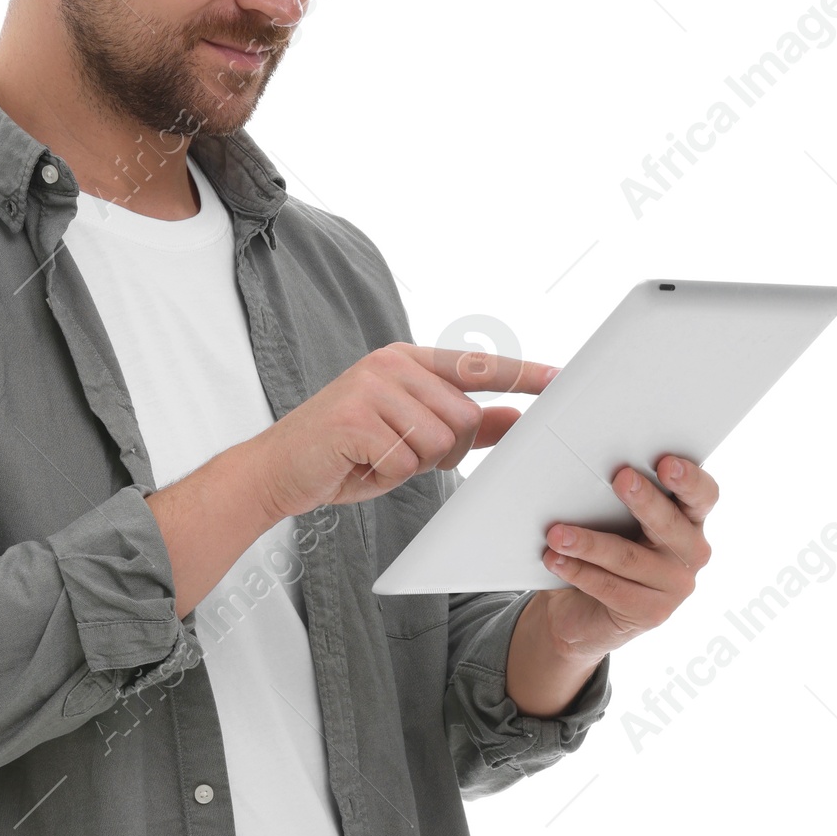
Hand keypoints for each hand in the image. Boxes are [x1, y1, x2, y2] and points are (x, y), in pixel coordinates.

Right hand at [253, 344, 557, 519]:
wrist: (276, 471)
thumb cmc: (344, 455)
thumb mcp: (410, 438)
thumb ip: (465, 425)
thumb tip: (517, 418)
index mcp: (406, 361)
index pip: (477, 365)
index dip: (522, 374)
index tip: (560, 379)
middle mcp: (390, 365)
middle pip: (463, 416)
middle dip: (443, 451)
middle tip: (400, 456)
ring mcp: (371, 387)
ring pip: (439, 439)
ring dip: (413, 464)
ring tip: (376, 459)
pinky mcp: (355, 417)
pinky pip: (406, 458)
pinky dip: (387, 475)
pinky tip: (360, 466)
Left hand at [538, 455, 718, 660]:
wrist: (583, 610)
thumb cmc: (602, 551)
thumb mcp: (613, 518)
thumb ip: (608, 491)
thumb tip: (563, 451)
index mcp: (690, 520)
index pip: (703, 495)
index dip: (689, 479)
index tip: (666, 463)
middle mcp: (692, 552)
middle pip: (670, 523)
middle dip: (643, 499)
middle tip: (620, 478)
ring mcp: (675, 586)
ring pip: (629, 557)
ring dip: (589, 542)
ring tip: (557, 533)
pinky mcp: (650, 613)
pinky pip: (610, 587)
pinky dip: (578, 571)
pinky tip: (556, 559)